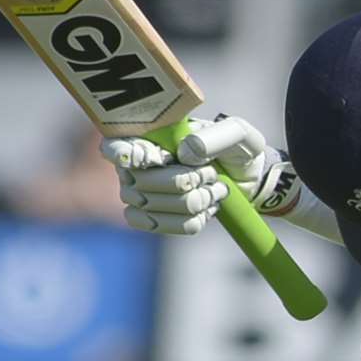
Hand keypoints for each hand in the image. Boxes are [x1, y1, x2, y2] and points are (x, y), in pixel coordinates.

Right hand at [101, 115, 300, 235]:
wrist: (246, 179)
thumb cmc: (235, 148)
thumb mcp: (237, 134)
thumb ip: (213, 138)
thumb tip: (184, 153)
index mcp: (149, 135)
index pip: (114, 146)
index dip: (126, 154)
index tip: (156, 158)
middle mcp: (135, 165)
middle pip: (141, 182)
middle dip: (184, 181)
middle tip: (211, 172)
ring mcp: (139, 194)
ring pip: (153, 207)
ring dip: (193, 201)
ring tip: (215, 189)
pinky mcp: (151, 218)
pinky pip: (161, 226)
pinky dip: (191, 219)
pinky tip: (206, 208)